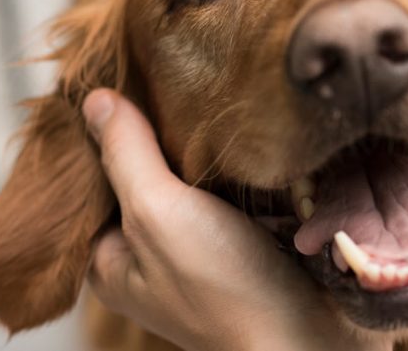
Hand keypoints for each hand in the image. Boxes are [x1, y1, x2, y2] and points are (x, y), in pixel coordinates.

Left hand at [83, 89, 387, 350]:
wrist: (312, 339)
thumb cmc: (227, 291)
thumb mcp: (159, 215)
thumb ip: (127, 156)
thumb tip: (95, 99)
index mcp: (114, 258)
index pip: (99, 177)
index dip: (112, 131)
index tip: (131, 82)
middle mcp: (156, 256)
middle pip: (151, 175)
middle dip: (167, 136)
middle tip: (182, 83)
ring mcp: (208, 250)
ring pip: (200, 180)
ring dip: (215, 149)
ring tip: (223, 101)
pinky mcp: (255, 243)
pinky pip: (243, 191)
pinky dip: (250, 167)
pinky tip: (258, 140)